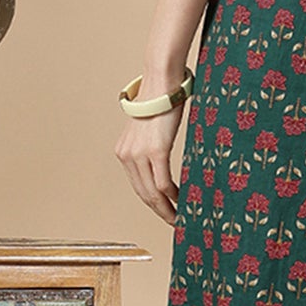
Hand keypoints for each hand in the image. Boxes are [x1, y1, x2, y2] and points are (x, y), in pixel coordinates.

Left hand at [115, 104, 184, 224]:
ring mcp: (140, 154)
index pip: (137, 185)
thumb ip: (151, 145)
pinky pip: (163, 183)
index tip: (164, 211)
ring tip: (178, 218)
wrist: (162, 83)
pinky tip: (181, 202)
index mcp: (123, 152)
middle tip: (173, 222)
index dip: (151, 202)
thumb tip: (163, 157)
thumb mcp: (150, 128)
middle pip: (143, 193)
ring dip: (166, 209)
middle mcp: (127, 155)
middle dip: (159, 211)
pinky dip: (173, 196)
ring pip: (152, 193)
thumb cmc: (161, 102)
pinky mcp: (155, 151)